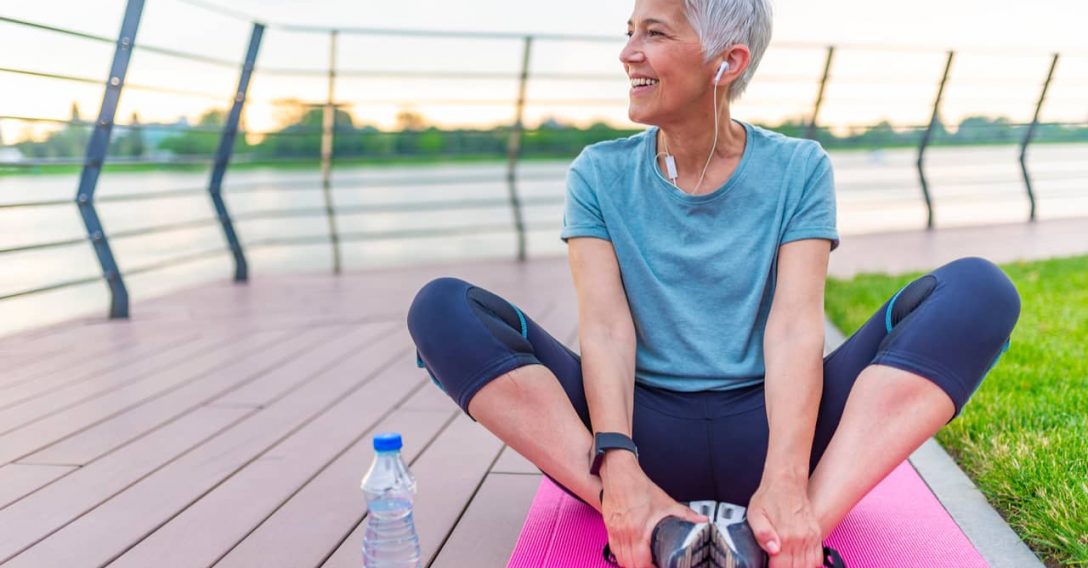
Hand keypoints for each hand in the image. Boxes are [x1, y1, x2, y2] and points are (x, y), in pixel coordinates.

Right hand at [599, 452, 707, 567]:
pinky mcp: (609, 528)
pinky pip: (614, 550)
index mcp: (638, 530)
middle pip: (630, 564)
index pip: (641, 562)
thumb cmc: (639, 487)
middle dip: (642, 567)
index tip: (659, 565)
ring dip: (631, 563)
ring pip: (621, 559)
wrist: (619, 475)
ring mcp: (615, 532)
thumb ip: (685, 515)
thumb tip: (702, 521)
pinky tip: (630, 553)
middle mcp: (624, 533)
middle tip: (653, 565)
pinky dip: (622, 555)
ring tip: (643, 562)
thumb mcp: (666, 502)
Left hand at [747, 478, 823, 567]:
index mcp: (785, 536)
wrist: (786, 481)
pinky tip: (801, 564)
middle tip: (777, 566)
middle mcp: (801, 539)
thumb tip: (772, 550)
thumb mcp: (755, 513)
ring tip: (788, 566)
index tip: (770, 567)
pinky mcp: (816, 533)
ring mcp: (811, 537)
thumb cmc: (769, 497)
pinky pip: (818, 558)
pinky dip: (811, 565)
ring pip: (810, 566)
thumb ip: (761, 533)